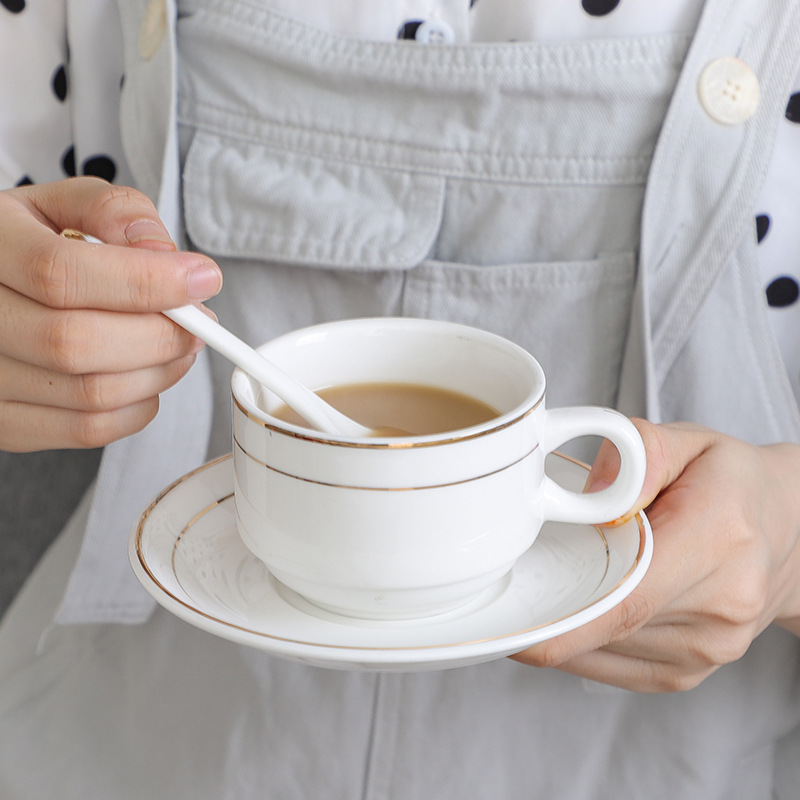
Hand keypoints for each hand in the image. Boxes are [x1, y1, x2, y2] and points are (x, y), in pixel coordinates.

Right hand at [0, 177, 222, 450]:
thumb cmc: (34, 246)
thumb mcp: (64, 206)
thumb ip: (114, 212)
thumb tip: (162, 253)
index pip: (61, 273)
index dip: (145, 281)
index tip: (202, 279)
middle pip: (77, 342)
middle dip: (161, 335)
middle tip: (198, 321)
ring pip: (92, 394)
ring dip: (159, 372)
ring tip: (179, 344)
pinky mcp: (8, 422)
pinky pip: (89, 429)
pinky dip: (139, 406)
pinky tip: (146, 375)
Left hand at [512, 420, 799, 691]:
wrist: (791, 533)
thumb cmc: (731, 484)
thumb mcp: (690, 442)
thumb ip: (638, 449)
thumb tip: (590, 489)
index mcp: (718, 538)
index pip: (629, 596)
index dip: (563, 619)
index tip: (510, 621)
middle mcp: (721, 604)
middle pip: (606, 625)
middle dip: (547, 611)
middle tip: (509, 584)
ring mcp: (709, 648)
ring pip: (603, 650)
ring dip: (565, 622)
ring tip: (560, 578)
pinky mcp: (690, 671)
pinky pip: (614, 666)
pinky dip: (583, 641)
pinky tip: (580, 607)